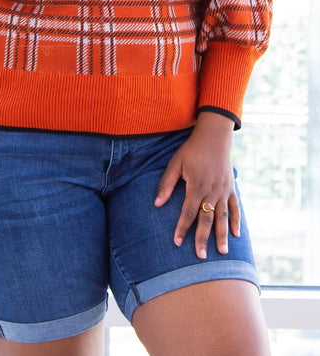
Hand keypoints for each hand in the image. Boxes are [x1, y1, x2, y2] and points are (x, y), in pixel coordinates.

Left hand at [154, 111, 239, 258]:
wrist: (213, 137)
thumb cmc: (191, 150)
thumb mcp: (175, 164)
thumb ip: (166, 184)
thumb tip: (157, 203)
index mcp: (196, 186)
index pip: (188, 212)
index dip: (182, 228)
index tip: (177, 242)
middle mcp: (212, 192)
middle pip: (206, 220)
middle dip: (203, 239)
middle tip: (200, 257)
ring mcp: (224, 191)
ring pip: (222, 217)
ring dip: (222, 235)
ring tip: (222, 252)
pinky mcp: (231, 188)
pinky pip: (235, 208)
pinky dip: (236, 221)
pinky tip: (236, 234)